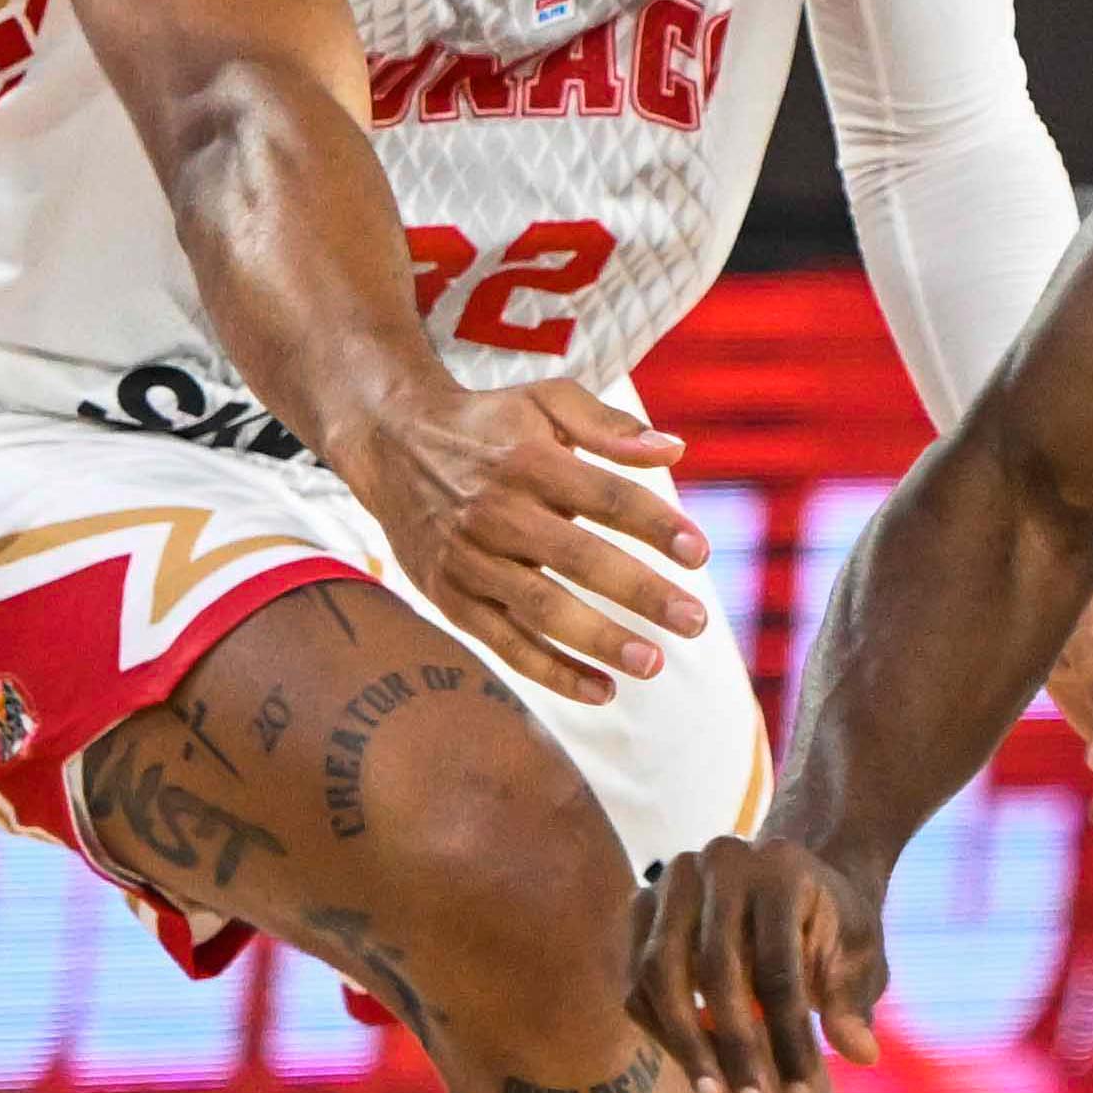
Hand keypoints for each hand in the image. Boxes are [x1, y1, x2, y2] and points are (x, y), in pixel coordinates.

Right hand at [336, 369, 706, 705]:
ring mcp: (469, 560)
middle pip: (578, 558)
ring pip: (540, 609)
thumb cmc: (491, 425)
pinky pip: (504, 643)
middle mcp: (496, 512)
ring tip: (652, 663)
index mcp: (530, 462)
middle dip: (640, 592)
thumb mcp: (547, 401)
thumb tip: (674, 450)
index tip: (700, 554)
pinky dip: (552, 672)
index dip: (655, 525)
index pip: (605, 498)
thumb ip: (610, 425)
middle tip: (695, 622)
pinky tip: (602, 691)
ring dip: (598, 640)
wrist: (392, 443)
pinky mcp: (450, 597)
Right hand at [626, 829, 876, 1092]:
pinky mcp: (640, 908)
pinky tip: (695, 1069)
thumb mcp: (858, 957)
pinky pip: (638, 980)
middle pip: (716, 971)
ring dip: (689, 1046)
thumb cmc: (831, 926)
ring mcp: (671, 882)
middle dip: (739, 1049)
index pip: (778, 967)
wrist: (790, 885)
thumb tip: (863, 1053)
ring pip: (662, 975)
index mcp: (781, 869)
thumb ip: (853, 1000)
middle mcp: (719, 863)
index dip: (790, 1038)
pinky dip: (662, 1029)